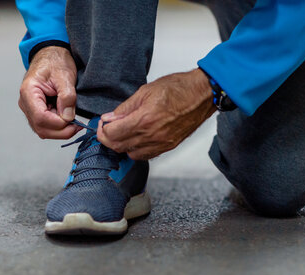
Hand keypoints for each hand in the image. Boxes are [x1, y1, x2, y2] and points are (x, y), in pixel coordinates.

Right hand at [18, 46, 79, 138]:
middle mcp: (25, 103)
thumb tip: (68, 117)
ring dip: (60, 131)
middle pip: (41, 128)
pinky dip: (58, 127)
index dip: (59, 123)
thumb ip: (67, 97)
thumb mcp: (65, 75)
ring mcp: (29, 109)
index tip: (75, 121)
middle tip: (78, 126)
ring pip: (43, 130)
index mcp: (29, 92)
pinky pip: (45, 126)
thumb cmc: (56, 61)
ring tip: (75, 123)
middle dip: (61, 131)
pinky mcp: (36, 111)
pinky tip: (68, 119)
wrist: (50, 55)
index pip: (41, 117)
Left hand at [97, 69, 216, 159]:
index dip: (103, 129)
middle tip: (107, 128)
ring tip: (121, 133)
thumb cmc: (178, 88)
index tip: (102, 123)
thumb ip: (125, 108)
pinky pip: (145, 155)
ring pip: (130, 154)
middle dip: (108, 138)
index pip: (112, 134)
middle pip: (119, 147)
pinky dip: (135, 150)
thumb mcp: (145, 91)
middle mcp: (152, 135)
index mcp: (144, 120)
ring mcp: (161, 143)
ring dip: (121, 145)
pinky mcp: (168, 147)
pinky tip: (135, 139)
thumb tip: (109, 118)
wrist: (202, 95)